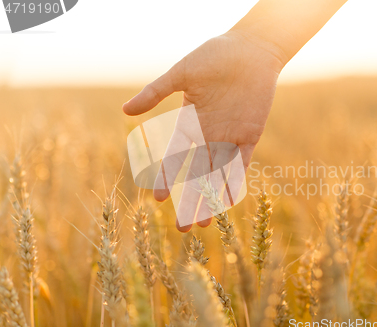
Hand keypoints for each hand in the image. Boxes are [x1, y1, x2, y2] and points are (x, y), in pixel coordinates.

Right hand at [123, 30, 285, 231]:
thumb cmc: (215, 56)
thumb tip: (125, 111)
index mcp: (188, 122)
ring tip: (205, 224)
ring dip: (211, 199)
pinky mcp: (249, 135)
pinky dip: (236, 182)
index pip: (174, 157)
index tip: (159, 199)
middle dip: (189, 200)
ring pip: (217, 175)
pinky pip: (241, 164)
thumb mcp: (182, 73)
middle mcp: (206, 135)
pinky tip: (229, 202)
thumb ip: (156, 92)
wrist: (250, 49)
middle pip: (195, 174)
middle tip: (183, 227)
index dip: (167, 178)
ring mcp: (228, 137)